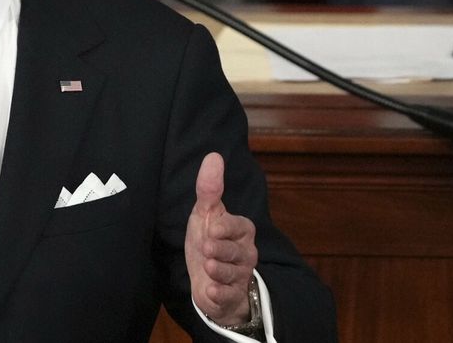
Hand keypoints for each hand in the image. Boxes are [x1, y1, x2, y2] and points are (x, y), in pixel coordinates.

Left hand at [185, 153, 257, 326]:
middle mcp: (246, 253)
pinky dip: (219, 294)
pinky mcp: (231, 296)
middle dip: (220, 249)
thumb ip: (209, 187)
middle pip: (235, 251)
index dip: (224, 228)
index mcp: (242, 230)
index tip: (211, 228)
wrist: (208, 278)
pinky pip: (227, 296)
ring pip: (231, 273)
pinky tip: (211, 291)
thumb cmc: (209, 240)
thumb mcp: (205, 213)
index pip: (238, 226)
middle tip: (207, 247)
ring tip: (207, 266)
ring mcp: (240, 276)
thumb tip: (213, 155)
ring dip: (217, 270)